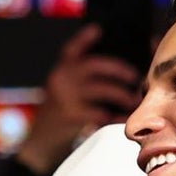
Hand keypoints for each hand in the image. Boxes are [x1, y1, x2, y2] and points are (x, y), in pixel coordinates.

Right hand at [16, 24, 142, 174]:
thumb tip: (120, 75)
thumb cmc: (60, 119)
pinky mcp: (70, 116)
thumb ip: (82, 83)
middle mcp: (60, 80)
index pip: (72, 49)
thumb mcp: (64, 94)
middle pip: (94, 65)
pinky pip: (101, 114)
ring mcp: (64, 98)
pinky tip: (124, 118)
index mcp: (60, 72)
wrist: (40, 146)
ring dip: (123, 94)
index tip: (98, 29)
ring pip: (102, 89)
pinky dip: (116, 117)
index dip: (84, 38)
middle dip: (119, 69)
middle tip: (135, 76)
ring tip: (134, 100)